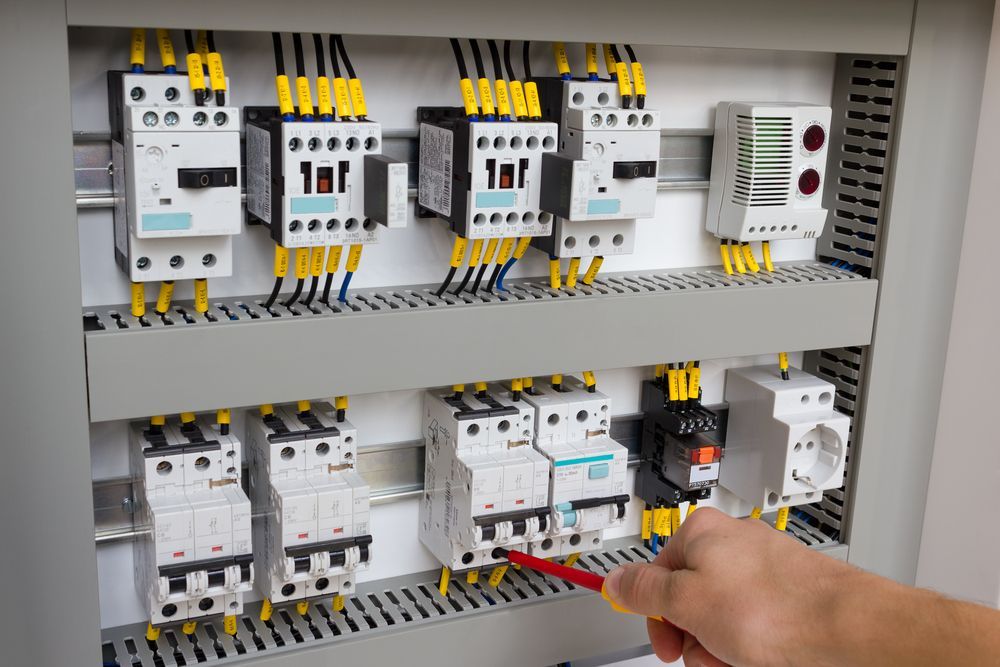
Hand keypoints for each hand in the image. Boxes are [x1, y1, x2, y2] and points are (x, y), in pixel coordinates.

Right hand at [603, 507, 853, 666]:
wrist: (845, 630)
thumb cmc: (776, 608)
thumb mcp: (686, 601)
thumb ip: (642, 589)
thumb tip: (616, 580)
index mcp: (701, 532)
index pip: (655, 572)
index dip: (655, 614)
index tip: (661, 640)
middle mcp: (732, 544)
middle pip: (689, 598)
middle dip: (692, 635)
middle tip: (704, 652)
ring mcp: (762, 570)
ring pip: (721, 617)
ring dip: (720, 647)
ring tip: (738, 659)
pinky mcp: (786, 595)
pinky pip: (752, 626)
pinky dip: (749, 647)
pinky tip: (758, 658)